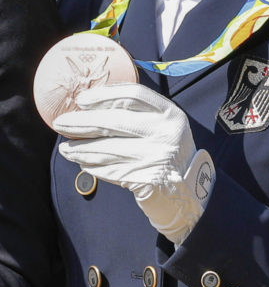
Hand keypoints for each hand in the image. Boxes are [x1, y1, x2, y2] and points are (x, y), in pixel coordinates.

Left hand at [53, 83, 214, 244]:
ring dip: (80, 148)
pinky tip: (81, 162)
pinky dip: (92, 165)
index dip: (104, 95)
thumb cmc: (169, 152)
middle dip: (82, 121)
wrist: (189, 192)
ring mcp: (155, 156)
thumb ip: (139, 113)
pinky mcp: (145, 179)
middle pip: (115, 120)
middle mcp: (165, 132)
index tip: (82, 99)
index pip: (134, 94)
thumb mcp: (164, 126)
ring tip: (65, 147)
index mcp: (171, 113)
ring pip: (107, 148)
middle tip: (60, 122)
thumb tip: (95, 104)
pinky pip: (109, 169)